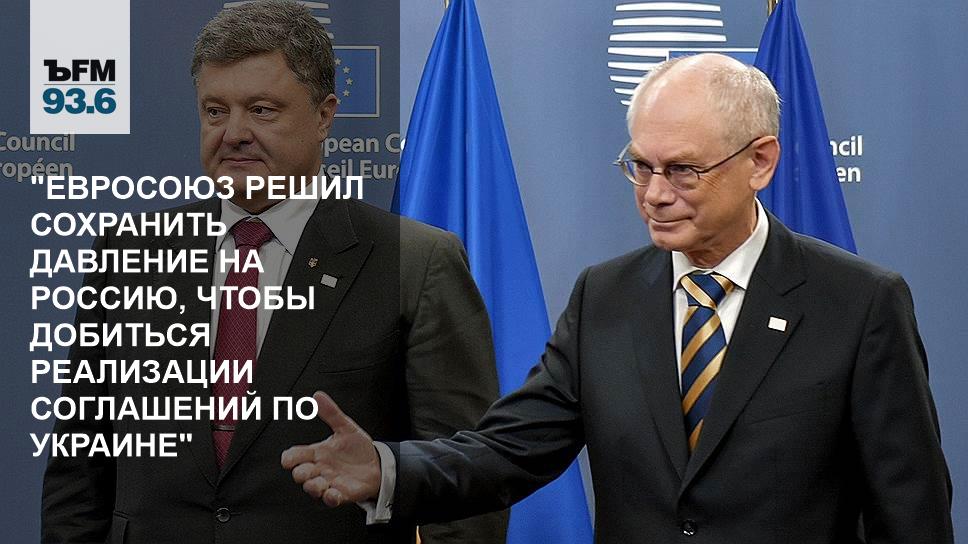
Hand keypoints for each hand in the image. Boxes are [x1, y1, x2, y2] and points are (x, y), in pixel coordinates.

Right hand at [281, 391, 381, 506]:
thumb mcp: (346, 427)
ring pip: (312, 488)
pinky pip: (330, 499)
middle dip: (300, 473)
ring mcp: (329, 482)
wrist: (376, 464)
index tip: (289, 458)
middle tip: (309, 469)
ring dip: (313, 486)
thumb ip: (331, 413)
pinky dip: (330, 497)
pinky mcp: (340, 494)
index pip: (295, 456)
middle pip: (299, 474)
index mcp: (317, 452)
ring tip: (321, 481)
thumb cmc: (357, 448)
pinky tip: (333, 492)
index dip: (289, 458)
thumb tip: (318, 395)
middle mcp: (320, 468)